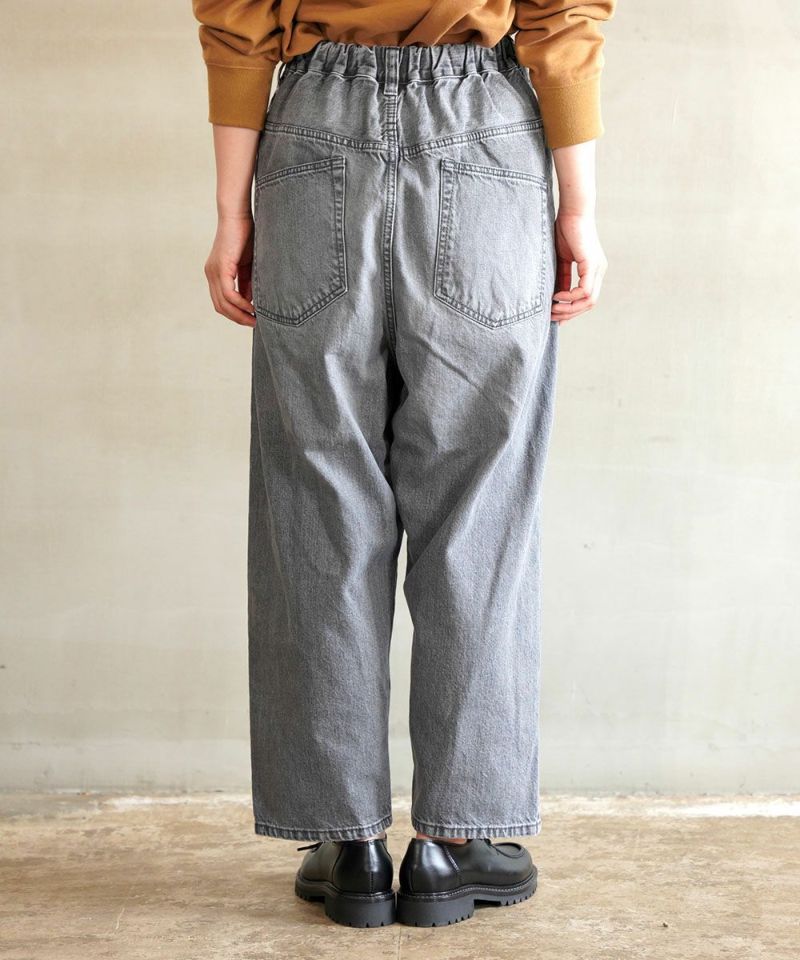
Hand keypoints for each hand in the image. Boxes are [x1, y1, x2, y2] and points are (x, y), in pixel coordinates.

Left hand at [203, 213, 256, 327]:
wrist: (238, 214)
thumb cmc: (245, 235)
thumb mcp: (248, 265)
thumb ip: (247, 283)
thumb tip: (250, 302)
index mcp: (215, 273)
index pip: (221, 302)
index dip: (235, 314)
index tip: (252, 319)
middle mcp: (211, 274)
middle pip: (220, 307)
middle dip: (238, 318)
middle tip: (255, 324)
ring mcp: (213, 271)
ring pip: (223, 303)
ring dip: (239, 314)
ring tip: (255, 319)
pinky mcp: (220, 268)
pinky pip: (229, 294)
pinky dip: (240, 304)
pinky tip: (252, 307)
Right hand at [550, 211, 607, 324]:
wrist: (572, 210)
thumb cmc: (564, 229)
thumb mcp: (561, 259)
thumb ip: (561, 277)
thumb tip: (556, 296)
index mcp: (593, 269)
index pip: (586, 298)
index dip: (571, 309)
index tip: (555, 314)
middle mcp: (599, 271)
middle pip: (589, 303)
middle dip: (570, 313)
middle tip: (552, 316)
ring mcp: (598, 268)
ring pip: (589, 301)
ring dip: (570, 309)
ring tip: (553, 309)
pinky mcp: (592, 264)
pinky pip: (584, 291)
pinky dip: (570, 297)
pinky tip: (557, 296)